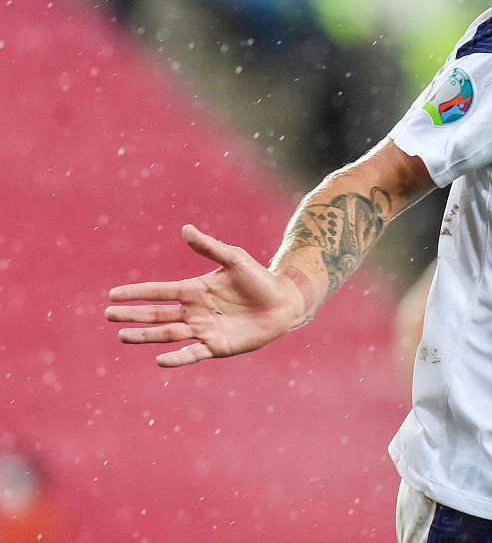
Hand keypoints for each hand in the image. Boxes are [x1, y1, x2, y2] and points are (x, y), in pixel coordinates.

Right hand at [106, 225, 306, 367]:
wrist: (284, 302)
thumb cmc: (260, 279)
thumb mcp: (234, 259)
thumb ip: (209, 247)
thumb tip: (185, 228)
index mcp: (194, 290)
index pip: (159, 292)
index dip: (136, 293)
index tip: (112, 294)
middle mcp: (194, 311)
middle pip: (157, 314)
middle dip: (133, 315)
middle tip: (109, 315)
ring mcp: (203, 330)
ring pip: (168, 334)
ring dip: (146, 336)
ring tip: (122, 336)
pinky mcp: (217, 347)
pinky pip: (193, 354)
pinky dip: (177, 358)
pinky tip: (160, 360)